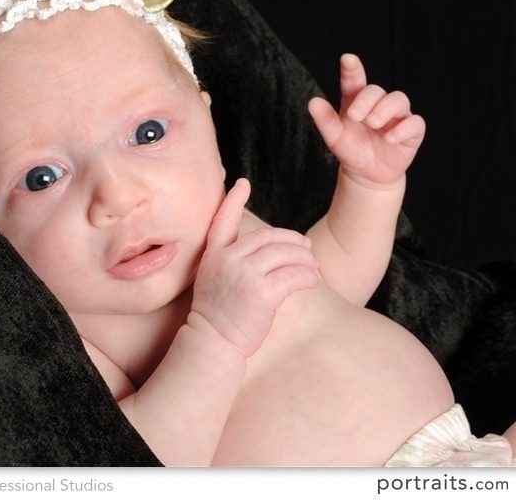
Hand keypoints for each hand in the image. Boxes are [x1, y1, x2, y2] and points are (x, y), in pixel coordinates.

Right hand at [189, 179, 318, 356]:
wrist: (212, 342)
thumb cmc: (218, 315)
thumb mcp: (213, 279)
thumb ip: (229, 260)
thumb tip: (262, 249)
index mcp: (214, 254)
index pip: (223, 220)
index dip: (234, 200)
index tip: (243, 183)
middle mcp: (228, 259)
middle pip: (268, 237)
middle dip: (292, 240)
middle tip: (306, 247)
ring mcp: (244, 275)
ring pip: (285, 253)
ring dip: (304, 258)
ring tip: (313, 266)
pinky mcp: (261, 293)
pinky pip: (294, 274)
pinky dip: (308, 276)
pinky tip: (311, 280)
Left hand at [308, 53, 425, 186]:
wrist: (367, 175)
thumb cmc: (351, 150)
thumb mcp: (334, 138)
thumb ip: (325, 120)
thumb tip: (313, 101)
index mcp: (356, 102)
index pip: (355, 81)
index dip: (352, 69)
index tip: (347, 59)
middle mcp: (378, 105)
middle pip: (377, 90)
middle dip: (366, 100)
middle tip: (356, 116)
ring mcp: (397, 116)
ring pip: (399, 99)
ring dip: (385, 109)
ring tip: (373, 123)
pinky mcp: (411, 132)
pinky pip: (415, 123)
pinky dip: (403, 128)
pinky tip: (389, 138)